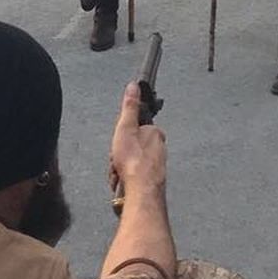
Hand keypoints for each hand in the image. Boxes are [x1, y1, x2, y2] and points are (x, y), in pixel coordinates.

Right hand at [108, 81, 166, 201]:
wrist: (141, 192)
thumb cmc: (134, 160)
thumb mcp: (126, 127)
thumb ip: (129, 106)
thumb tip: (133, 86)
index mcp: (155, 133)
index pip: (136, 129)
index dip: (123, 136)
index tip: (118, 143)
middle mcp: (160, 150)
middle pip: (133, 148)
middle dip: (121, 156)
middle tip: (117, 161)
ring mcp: (157, 167)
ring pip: (132, 164)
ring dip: (121, 170)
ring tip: (119, 175)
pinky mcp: (152, 182)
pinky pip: (134, 178)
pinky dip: (126, 181)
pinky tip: (123, 184)